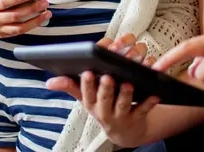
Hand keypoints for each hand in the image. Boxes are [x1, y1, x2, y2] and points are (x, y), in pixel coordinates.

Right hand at [0, 0, 50, 36]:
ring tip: (46, 13)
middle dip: (32, 9)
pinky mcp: (1, 34)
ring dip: (35, 22)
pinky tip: (39, 20)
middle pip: (14, 16)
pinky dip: (29, 27)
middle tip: (44, 2)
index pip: (4, 3)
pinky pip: (17, 32)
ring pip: (18, 28)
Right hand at [46, 33, 158, 147]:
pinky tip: (153, 93)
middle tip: (107, 75)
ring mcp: (121, 116)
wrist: (124, 132)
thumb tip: (49, 82)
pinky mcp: (138, 118)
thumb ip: (70, 86)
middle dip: (105, 88)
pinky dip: (149, 102)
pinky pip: (144, 110)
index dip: (86, 84)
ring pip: (123, 105)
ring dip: (125, 94)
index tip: (86, 72)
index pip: (86, 94)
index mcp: (91, 104)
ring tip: (128, 82)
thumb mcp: (86, 99)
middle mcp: (104, 112)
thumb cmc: (104, 108)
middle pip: (104, 100)